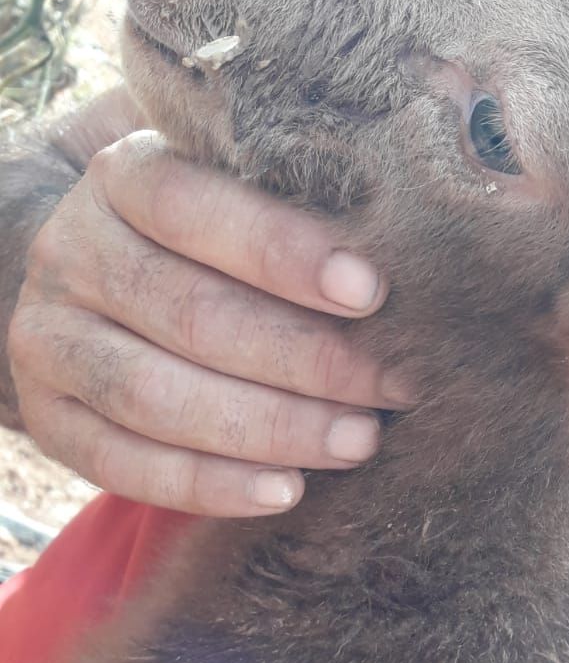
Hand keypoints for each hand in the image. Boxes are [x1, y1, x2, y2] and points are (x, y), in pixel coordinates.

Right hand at [8, 131, 406, 516]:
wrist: (92, 269)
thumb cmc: (209, 223)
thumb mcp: (233, 172)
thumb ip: (298, 173)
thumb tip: (424, 201)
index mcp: (122, 173)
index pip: (193, 207)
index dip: (283, 252)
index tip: (372, 291)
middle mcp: (73, 251)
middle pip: (189, 314)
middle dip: (304, 359)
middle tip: (395, 384)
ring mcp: (50, 338)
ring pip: (155, 396)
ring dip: (268, 427)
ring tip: (358, 441)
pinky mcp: (50, 417)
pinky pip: (124, 465)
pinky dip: (209, 485)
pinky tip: (286, 490)